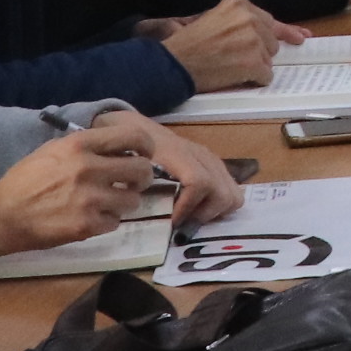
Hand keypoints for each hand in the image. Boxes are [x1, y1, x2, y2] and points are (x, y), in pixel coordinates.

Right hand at [0, 124, 154, 271]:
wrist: (3, 214)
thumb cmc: (26, 180)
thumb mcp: (54, 150)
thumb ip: (86, 146)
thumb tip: (118, 146)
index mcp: (80, 145)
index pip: (132, 137)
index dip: (145, 146)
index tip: (143, 154)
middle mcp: (89, 168)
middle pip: (142, 170)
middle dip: (141, 177)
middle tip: (131, 183)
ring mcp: (90, 199)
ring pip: (133, 200)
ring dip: (123, 202)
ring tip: (107, 203)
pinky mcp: (87, 225)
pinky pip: (116, 222)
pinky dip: (107, 222)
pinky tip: (91, 218)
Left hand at [90, 111, 242, 225]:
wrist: (131, 125)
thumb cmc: (123, 145)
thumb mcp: (118, 159)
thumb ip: (126, 179)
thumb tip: (136, 208)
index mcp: (176, 153)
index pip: (198, 182)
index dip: (188, 208)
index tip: (171, 223)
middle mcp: (199, 155)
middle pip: (224, 192)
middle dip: (204, 215)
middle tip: (182, 224)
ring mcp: (209, 159)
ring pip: (232, 193)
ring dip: (215, 211)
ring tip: (190, 218)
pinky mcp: (212, 164)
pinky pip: (230, 189)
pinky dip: (218, 204)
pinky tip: (196, 209)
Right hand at [158, 0, 284, 92]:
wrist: (174, 62)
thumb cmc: (191, 44)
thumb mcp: (217, 19)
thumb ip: (244, 21)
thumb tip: (283, 32)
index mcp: (240, 4)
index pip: (269, 20)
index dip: (283, 32)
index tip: (300, 37)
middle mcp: (249, 18)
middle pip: (270, 41)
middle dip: (259, 52)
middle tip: (237, 58)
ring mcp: (253, 40)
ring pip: (268, 59)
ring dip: (254, 66)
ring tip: (229, 65)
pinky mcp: (253, 61)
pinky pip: (265, 75)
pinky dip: (254, 80)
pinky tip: (236, 77)